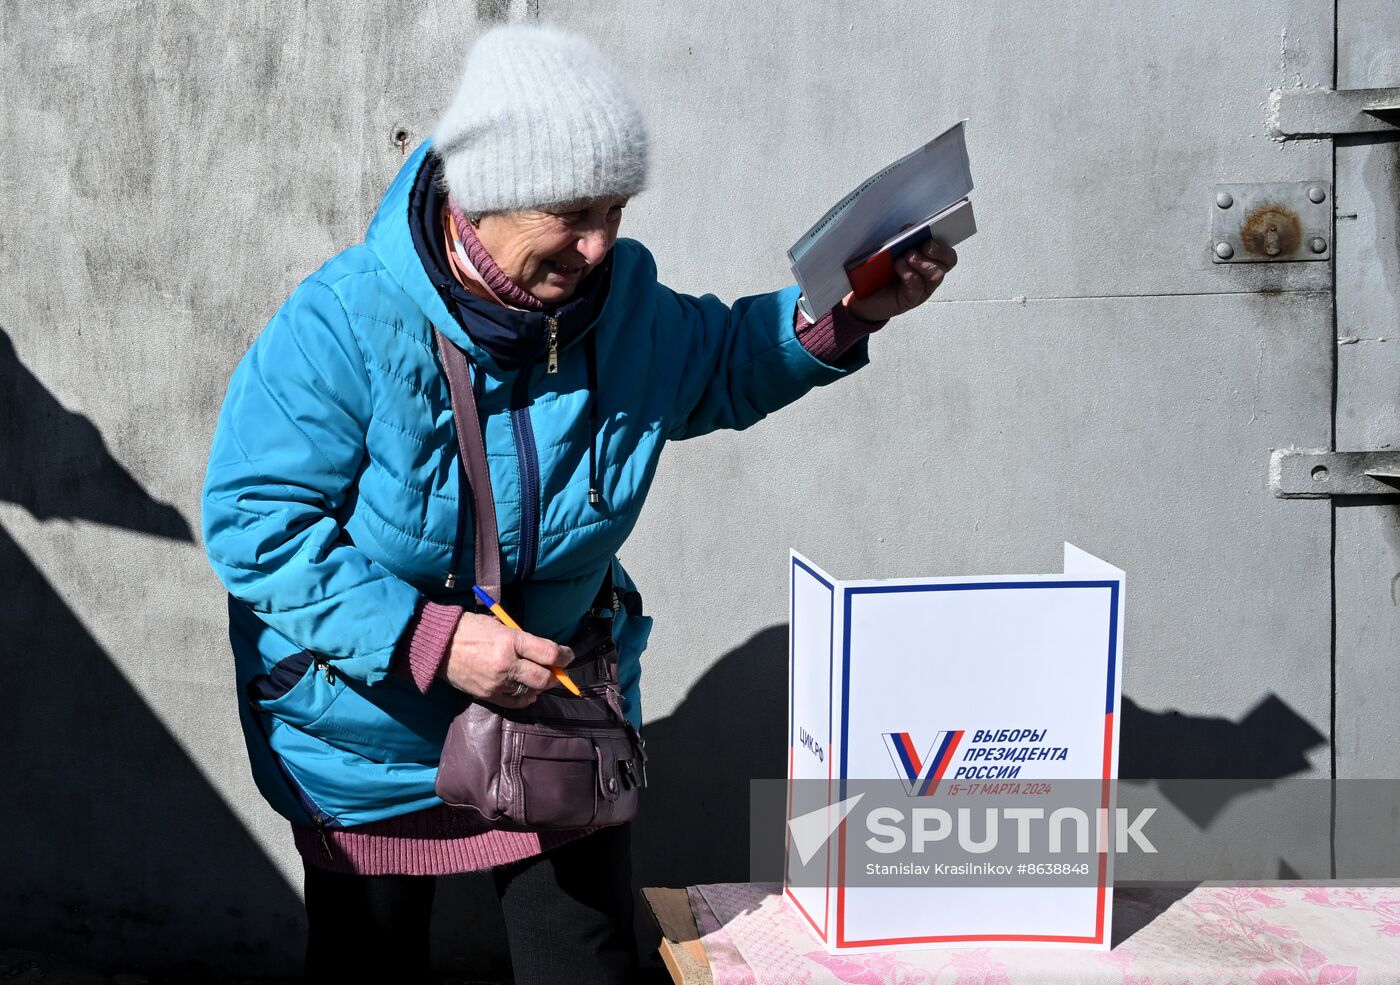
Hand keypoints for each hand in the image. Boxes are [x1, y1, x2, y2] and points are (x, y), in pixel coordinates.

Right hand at [442, 612, 574, 708]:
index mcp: (511, 640)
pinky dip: (525, 697)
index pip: (549, 653)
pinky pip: (515, 702)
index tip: (568, 656)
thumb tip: (543, 652)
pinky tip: (528, 691)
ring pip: (531, 691)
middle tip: (559, 672)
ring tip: (541, 679)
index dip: (564, 656)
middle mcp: (507, 663)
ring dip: (540, 686)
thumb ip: (521, 639)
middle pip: (544, 678)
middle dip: (556, 676)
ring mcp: (497, 682)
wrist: (438, 645)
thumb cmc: (470, 629)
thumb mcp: (499, 625)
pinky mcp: (487, 695)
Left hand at [843, 239, 956, 322]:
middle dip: (938, 250)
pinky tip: (899, 265)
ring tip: (907, 255)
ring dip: (923, 262)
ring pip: (936, 275)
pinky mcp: (910, 300)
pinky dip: (909, 274)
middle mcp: (929, 275)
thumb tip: (908, 227)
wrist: (863, 298)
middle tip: (923, 245)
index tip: (927, 230)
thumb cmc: (878, 273)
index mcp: (928, 260)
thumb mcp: (891, 252)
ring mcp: (922, 289)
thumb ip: (902, 241)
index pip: (947, 251)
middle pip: (948, 262)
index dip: (941, 241)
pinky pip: (917, 287)